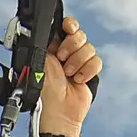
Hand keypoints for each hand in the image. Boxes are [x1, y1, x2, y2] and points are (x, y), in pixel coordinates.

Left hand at [38, 16, 101, 136]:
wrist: (59, 111)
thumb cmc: (44, 91)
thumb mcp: (40, 60)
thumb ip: (46, 41)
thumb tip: (50, 26)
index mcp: (52, 47)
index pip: (66, 26)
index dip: (69, 25)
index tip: (67, 30)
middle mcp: (66, 52)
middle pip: (79, 35)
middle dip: (71, 47)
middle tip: (62, 60)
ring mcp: (79, 62)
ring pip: (89, 48)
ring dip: (78, 62)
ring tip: (68, 75)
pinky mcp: (89, 72)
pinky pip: (96, 61)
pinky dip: (87, 71)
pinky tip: (78, 80)